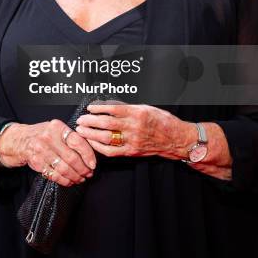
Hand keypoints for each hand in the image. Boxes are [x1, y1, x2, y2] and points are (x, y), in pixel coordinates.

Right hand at [0, 120, 96, 185]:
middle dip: (83, 169)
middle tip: (89, 173)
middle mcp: (48, 138)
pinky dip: (64, 180)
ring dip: (75, 176)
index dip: (88, 155)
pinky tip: (70, 180)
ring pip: (64, 168)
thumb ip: (71, 137)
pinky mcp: (36, 163)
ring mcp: (41, 151)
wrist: (21, 139)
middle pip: (72, 158)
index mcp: (57, 127)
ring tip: (81, 178)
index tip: (93, 164)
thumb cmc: (43, 134)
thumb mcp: (56, 129)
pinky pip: (54, 175)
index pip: (77, 141)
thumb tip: (91, 152)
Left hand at [75, 103, 196, 159]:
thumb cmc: (162, 121)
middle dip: (90, 121)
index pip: (112, 109)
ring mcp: (132, 140)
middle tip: (81, 119)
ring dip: (91, 134)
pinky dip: (99, 147)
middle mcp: (134, 126)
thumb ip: (127, 108)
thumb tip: (108, 106)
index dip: (98, 108)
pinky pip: (112, 151)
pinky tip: (92, 143)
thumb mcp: (145, 107)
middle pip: (106, 123)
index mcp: (137, 113)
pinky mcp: (132, 151)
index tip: (89, 108)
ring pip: (107, 137)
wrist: (176, 139)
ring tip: (82, 130)